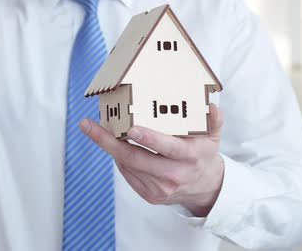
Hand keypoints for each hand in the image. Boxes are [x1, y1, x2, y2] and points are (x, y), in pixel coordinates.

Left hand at [79, 103, 224, 216]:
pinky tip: (111, 143)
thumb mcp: (213, 136)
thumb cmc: (202, 154)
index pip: (168, 147)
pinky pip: (127, 173)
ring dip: (109, 146)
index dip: (149, 139)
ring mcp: (160, 188)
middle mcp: (174, 175)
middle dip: (109, 142)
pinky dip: (117, 157)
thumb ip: (213, 120)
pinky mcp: (149, 195)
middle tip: (88, 125)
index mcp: (190, 157)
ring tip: (93, 128)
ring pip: (127, 165)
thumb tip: (210, 107)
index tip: (131, 128)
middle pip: (136, 158)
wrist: (205, 188)